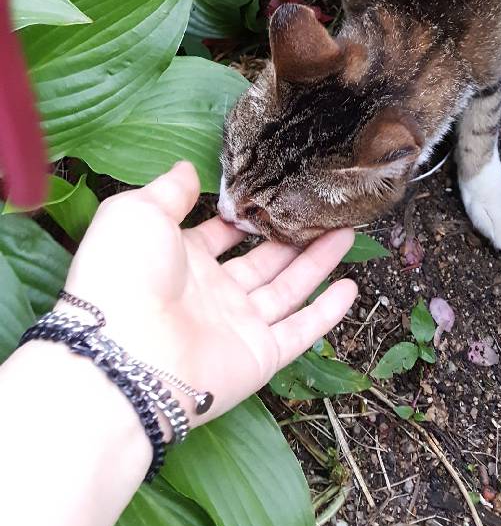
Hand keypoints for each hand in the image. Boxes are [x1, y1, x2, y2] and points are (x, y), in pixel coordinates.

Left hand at [62, 161, 356, 421]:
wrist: (126, 356)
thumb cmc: (124, 276)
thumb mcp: (138, 213)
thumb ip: (169, 191)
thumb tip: (187, 169)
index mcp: (180, 259)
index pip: (220, 234)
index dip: (245, 214)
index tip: (277, 190)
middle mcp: (211, 293)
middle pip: (262, 260)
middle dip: (291, 235)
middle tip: (323, 210)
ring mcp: (236, 326)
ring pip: (288, 289)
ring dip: (317, 262)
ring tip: (347, 231)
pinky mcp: (258, 356)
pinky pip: (300, 331)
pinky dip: (327, 313)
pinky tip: (350, 288)